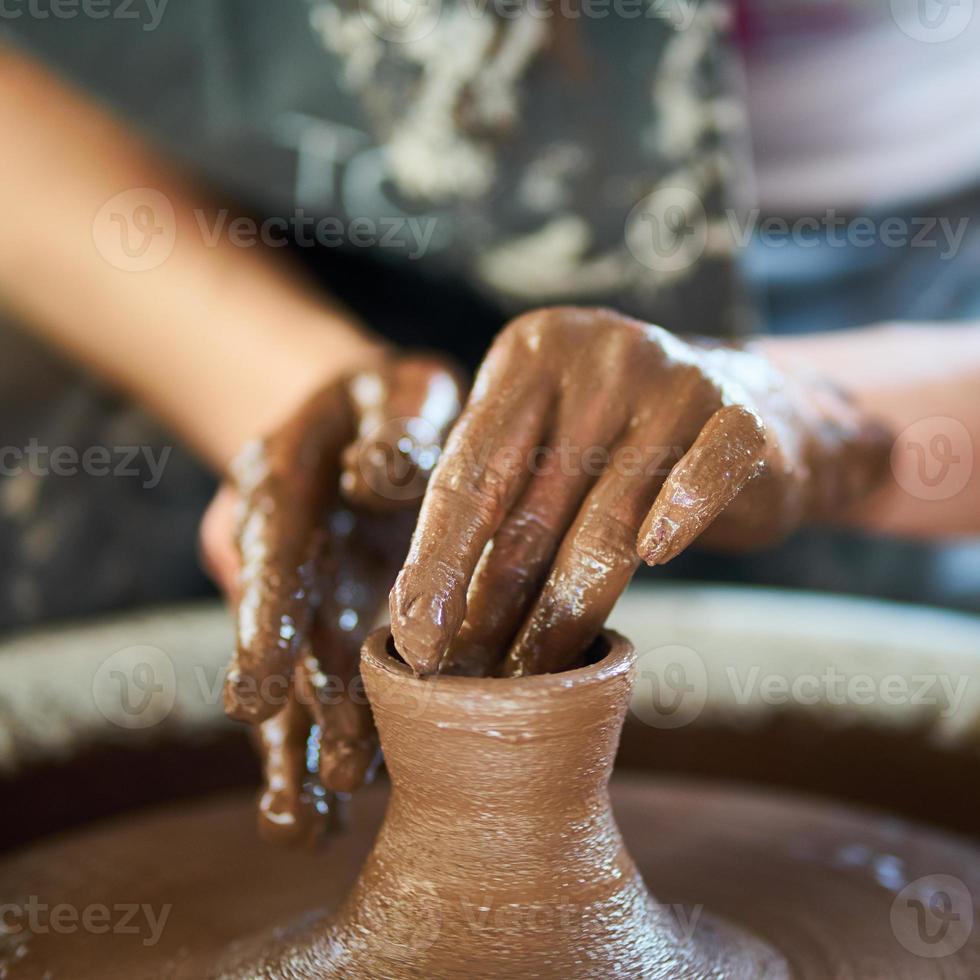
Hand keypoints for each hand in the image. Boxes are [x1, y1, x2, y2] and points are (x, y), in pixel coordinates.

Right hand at [201, 352, 463, 843]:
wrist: (376, 424)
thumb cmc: (394, 406)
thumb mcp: (401, 392)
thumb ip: (394, 426)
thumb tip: (382, 476)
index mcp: (286, 484)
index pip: (271, 553)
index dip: (264, 623)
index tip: (258, 692)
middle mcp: (285, 554)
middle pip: (284, 634)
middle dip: (306, 704)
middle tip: (339, 768)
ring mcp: (307, 598)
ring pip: (296, 679)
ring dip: (305, 750)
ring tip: (308, 829)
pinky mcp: (333, 629)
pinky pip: (327, 691)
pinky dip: (326, 747)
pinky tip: (327, 818)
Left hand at [390, 307, 890, 677]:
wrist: (748, 401)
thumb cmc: (618, 439)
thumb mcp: (544, 439)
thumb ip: (489, 495)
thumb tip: (419, 609)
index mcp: (530, 356)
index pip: (467, 472)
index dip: (436, 564)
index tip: (415, 642)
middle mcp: (595, 358)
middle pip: (530, 501)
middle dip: (490, 604)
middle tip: (462, 677)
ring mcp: (672, 381)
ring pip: (608, 520)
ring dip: (567, 613)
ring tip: (536, 674)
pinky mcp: (740, 414)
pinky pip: (704, 477)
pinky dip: (677, 520)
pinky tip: (657, 557)